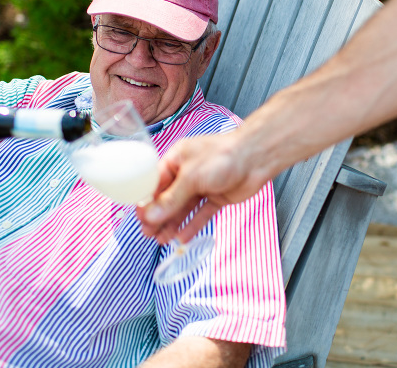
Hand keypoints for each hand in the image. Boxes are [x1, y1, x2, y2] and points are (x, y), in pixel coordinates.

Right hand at [136, 131, 270, 243]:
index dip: (147, 201)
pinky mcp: (217, 197)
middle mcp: (188, 172)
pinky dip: (193, 225)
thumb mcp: (191, 177)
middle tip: (148, 233)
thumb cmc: (223, 157)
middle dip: (158, 216)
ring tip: (161, 240)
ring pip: (184, 208)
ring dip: (172, 224)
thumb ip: (171, 199)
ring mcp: (203, 185)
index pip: (155, 183)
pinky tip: (182, 238)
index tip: (140, 218)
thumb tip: (150, 216)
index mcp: (177, 159)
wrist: (256, 158)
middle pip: (169, 198)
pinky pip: (201, 213)